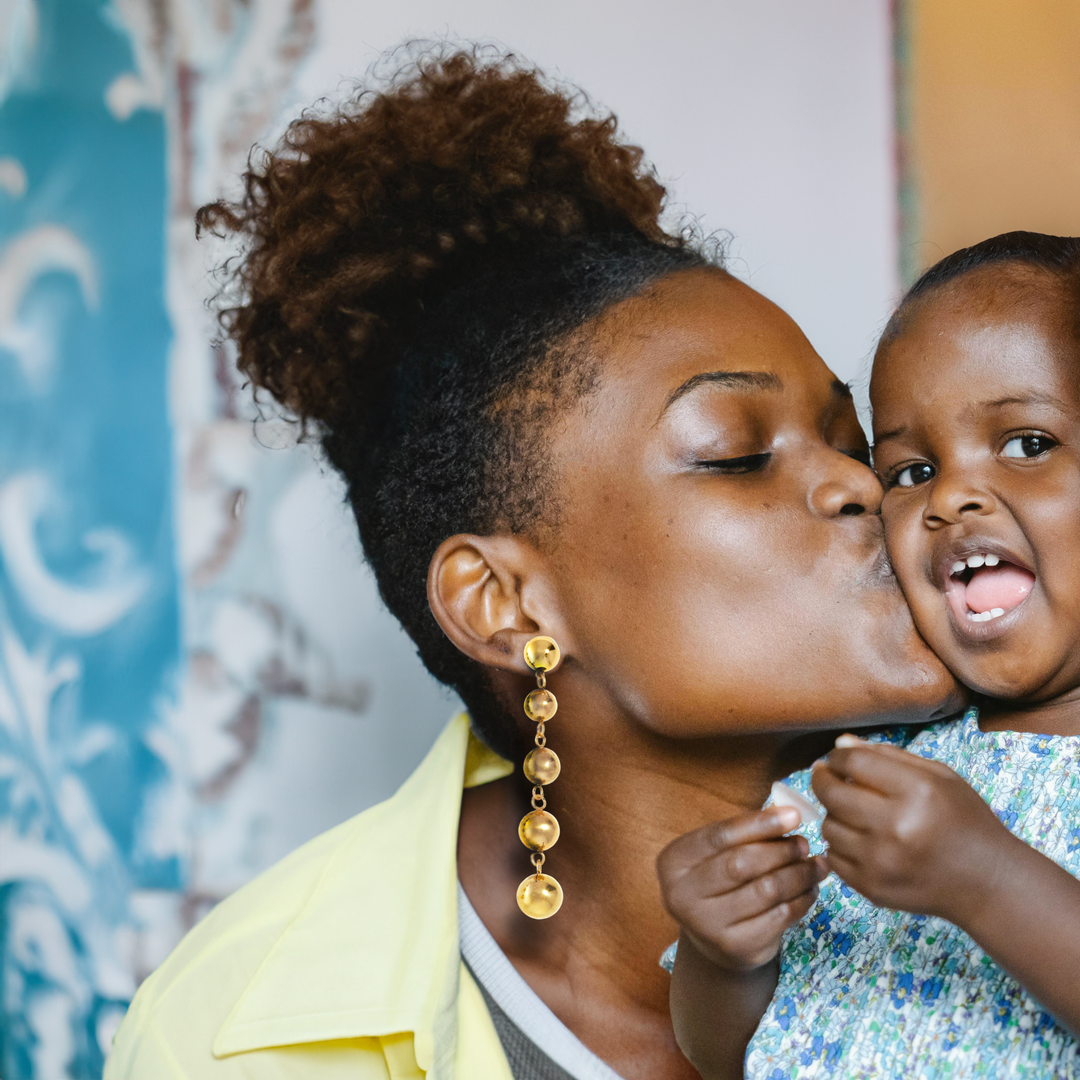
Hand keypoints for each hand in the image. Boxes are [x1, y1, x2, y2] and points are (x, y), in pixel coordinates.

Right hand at [657, 806, 827, 971]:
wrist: (711, 937)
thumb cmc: (718, 880)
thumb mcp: (718, 853)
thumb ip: (745, 833)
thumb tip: (789, 813)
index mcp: (673, 861)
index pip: (719, 836)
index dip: (759, 823)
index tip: (793, 815)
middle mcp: (682, 896)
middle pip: (741, 864)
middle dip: (781, 851)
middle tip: (804, 844)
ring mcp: (707, 926)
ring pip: (766, 891)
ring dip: (799, 875)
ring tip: (816, 865)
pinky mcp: (736, 949)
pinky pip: (779, 917)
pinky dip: (802, 900)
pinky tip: (810, 889)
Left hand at [812, 737, 1012, 925]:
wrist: (988, 883)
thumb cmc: (965, 822)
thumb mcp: (939, 777)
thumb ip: (889, 756)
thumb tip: (841, 745)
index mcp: (917, 791)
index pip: (853, 762)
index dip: (836, 757)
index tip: (835, 759)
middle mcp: (896, 826)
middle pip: (831, 794)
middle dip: (822, 780)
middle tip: (826, 777)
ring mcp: (881, 861)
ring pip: (828, 825)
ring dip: (834, 815)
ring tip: (852, 812)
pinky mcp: (872, 888)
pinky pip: (833, 856)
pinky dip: (840, 845)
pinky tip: (860, 840)